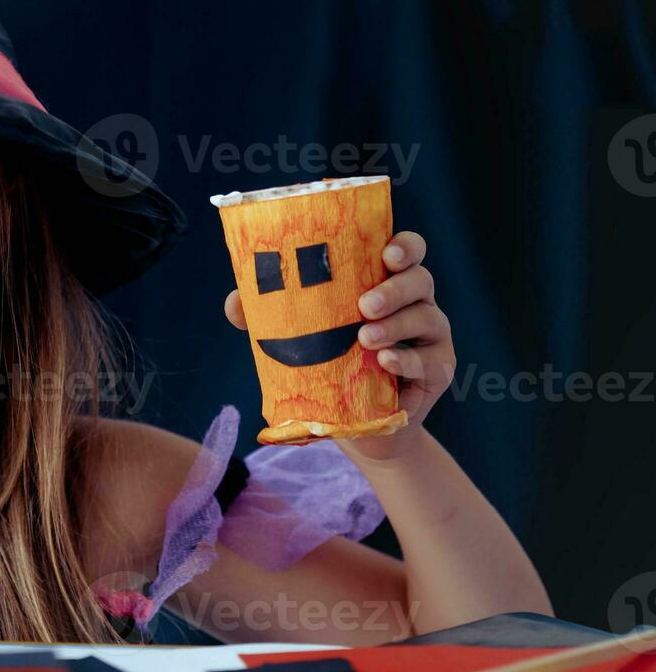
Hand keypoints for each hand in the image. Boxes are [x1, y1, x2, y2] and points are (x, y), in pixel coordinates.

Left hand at [223, 230, 454, 461]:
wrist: (358, 426)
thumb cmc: (330, 365)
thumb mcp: (299, 336)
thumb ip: (268, 315)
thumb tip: (234, 301)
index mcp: (385, 282)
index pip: (406, 252)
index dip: (404, 246)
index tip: (386, 252)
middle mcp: (415, 303)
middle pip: (420, 280)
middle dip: (395, 288)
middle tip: (365, 304)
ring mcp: (431, 337)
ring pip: (427, 317)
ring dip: (395, 324)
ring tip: (364, 338)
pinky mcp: (437, 370)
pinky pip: (428, 361)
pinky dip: (406, 359)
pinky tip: (386, 362)